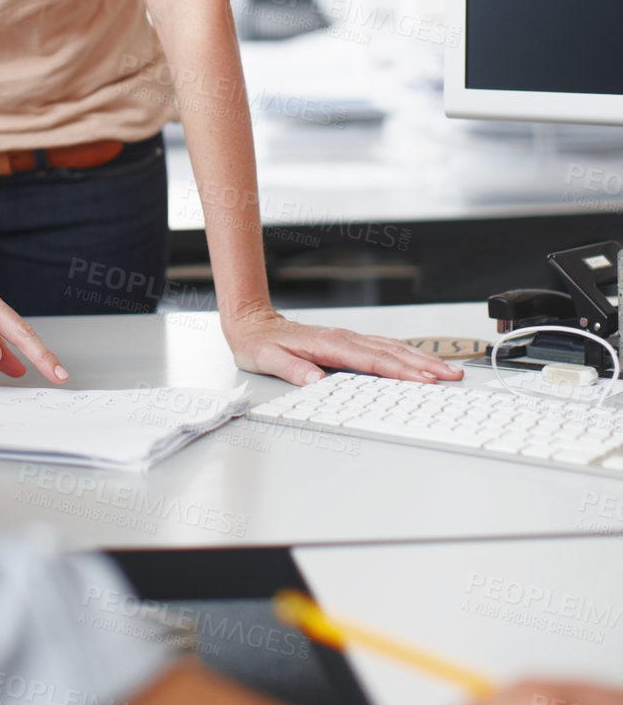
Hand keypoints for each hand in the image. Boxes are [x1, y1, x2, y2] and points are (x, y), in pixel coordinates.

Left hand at [224, 302, 464, 386]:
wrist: (252, 323)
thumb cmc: (260, 343)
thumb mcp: (267, 358)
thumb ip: (292, 369)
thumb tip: (315, 381)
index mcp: (329, 344)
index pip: (372, 360)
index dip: (400, 370)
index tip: (424, 379)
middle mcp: (343, 338)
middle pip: (391, 352)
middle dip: (424, 365)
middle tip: (451, 376)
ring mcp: (348, 338)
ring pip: (391, 347)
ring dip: (420, 358)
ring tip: (446, 370)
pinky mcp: (348, 342)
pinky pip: (383, 347)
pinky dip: (406, 354)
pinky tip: (419, 361)